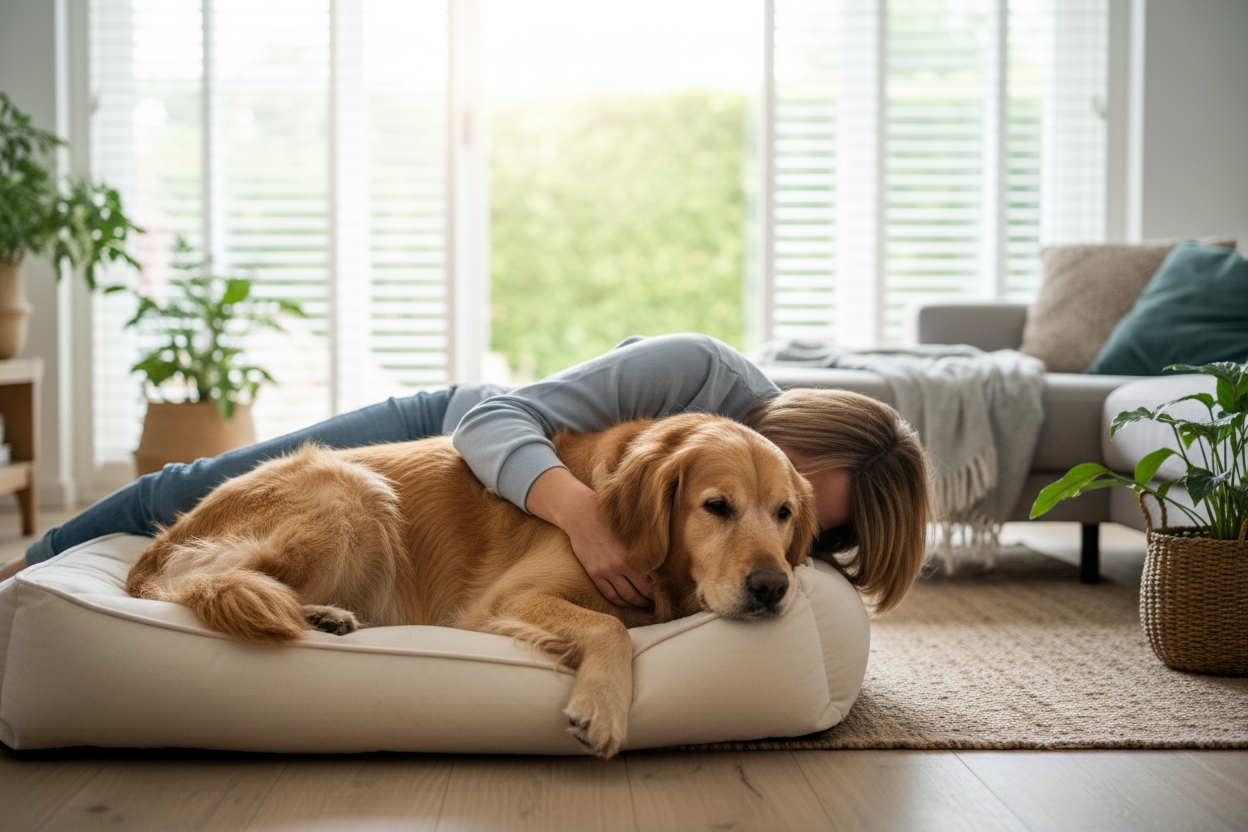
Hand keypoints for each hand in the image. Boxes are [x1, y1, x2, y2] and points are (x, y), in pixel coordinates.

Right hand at [526, 467, 652, 607]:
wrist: (582, 515)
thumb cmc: (610, 518)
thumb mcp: (631, 530)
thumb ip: (644, 546)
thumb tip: (661, 559)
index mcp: (633, 554)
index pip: (651, 581)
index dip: (658, 590)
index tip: (664, 592)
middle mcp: (621, 565)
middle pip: (640, 592)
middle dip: (649, 600)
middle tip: (655, 602)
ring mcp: (606, 571)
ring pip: (625, 596)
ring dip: (636, 603)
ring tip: (642, 604)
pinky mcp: (595, 573)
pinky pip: (609, 594)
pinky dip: (619, 601)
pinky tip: (625, 602)